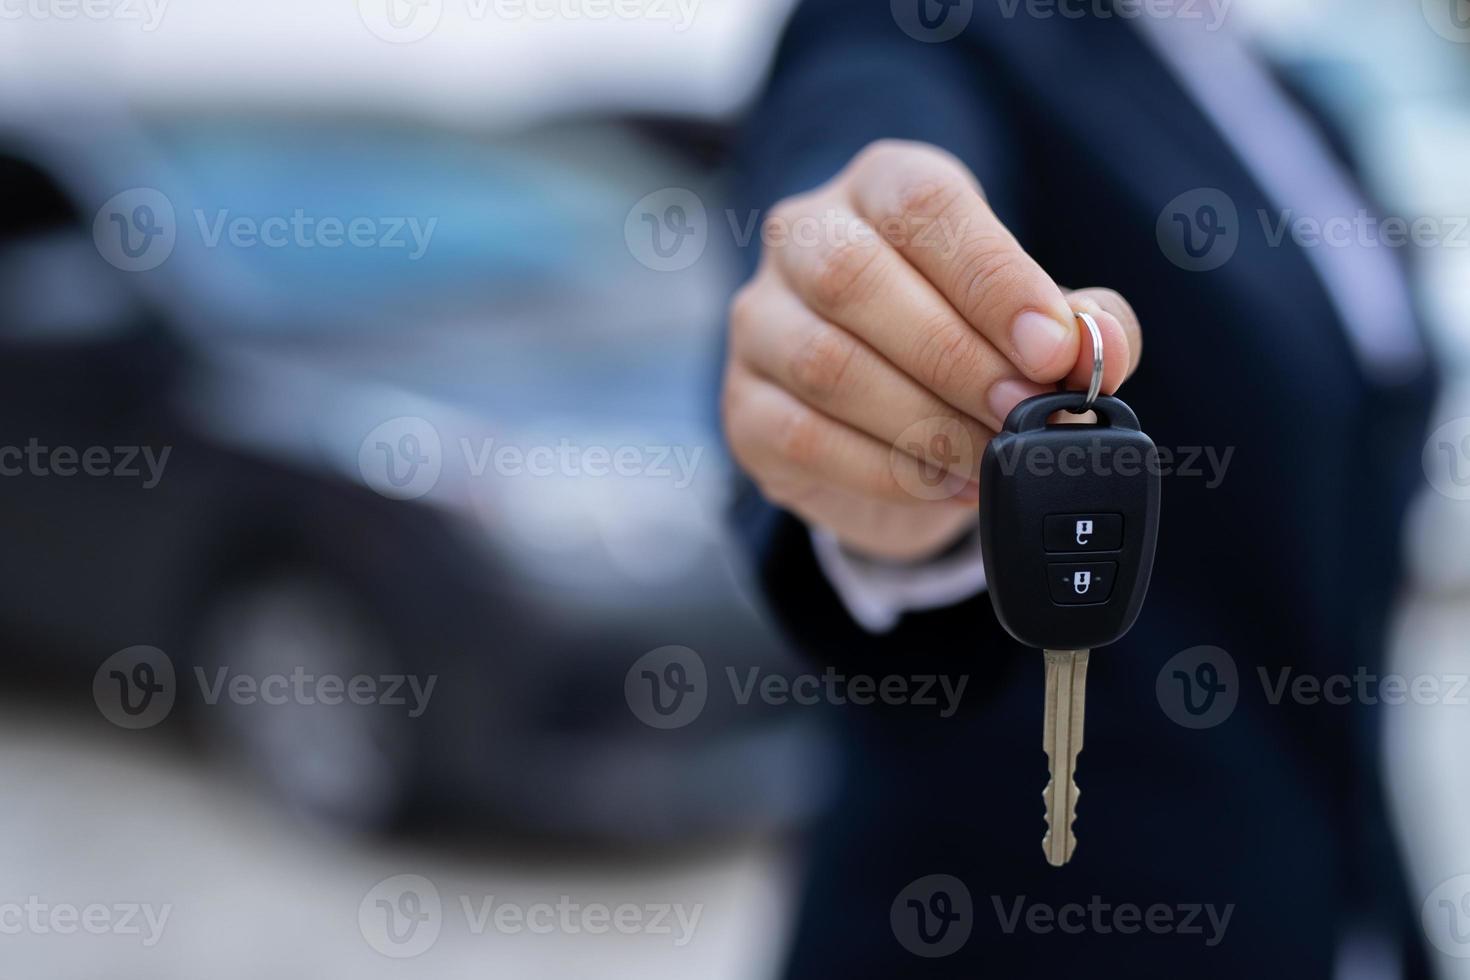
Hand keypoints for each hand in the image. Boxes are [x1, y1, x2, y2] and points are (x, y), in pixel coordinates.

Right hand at [722, 140, 1141, 562]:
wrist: (893, 418)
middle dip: (954, 356)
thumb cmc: (969, 341)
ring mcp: (761, 322)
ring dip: (922, 421)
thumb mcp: (1038, 320)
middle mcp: (803, 238)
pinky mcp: (744, 407)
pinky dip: (884, 469)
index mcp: (880, 186)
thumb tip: (1097, 347)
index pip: (921, 204)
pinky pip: (802, 436)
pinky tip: (944, 483)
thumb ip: (1081, 324)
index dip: (990, 275)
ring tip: (989, 458)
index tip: (1051, 347)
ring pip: (825, 364)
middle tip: (1022, 411)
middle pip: (855, 279)